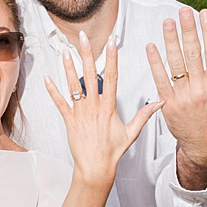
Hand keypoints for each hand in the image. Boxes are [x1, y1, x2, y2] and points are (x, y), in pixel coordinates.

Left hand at [45, 31, 162, 188]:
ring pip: (73, 86)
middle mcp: (94, 107)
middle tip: (83, 38)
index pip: (111, 77)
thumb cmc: (112, 152)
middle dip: (87, 54)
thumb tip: (159, 103)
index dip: (111, 59)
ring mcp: (80, 113)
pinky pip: (59, 103)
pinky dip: (52, 90)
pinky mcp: (69, 121)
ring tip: (65, 51)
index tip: (111, 43)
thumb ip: (144, 115)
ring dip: (68, 68)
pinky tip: (47, 77)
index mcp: (109, 107)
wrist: (95, 168)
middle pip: (90, 75)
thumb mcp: (131, 132)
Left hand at [146, 7, 206, 188]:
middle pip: (193, 54)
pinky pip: (159, 80)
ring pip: (175, 64)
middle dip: (188, 30)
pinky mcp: (168, 104)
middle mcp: (200, 91)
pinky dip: (154, 63)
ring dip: (170, 41)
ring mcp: (183, 98)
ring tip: (167, 22)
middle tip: (183, 11)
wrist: (204, 146)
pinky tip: (151, 46)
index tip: (204, 13)